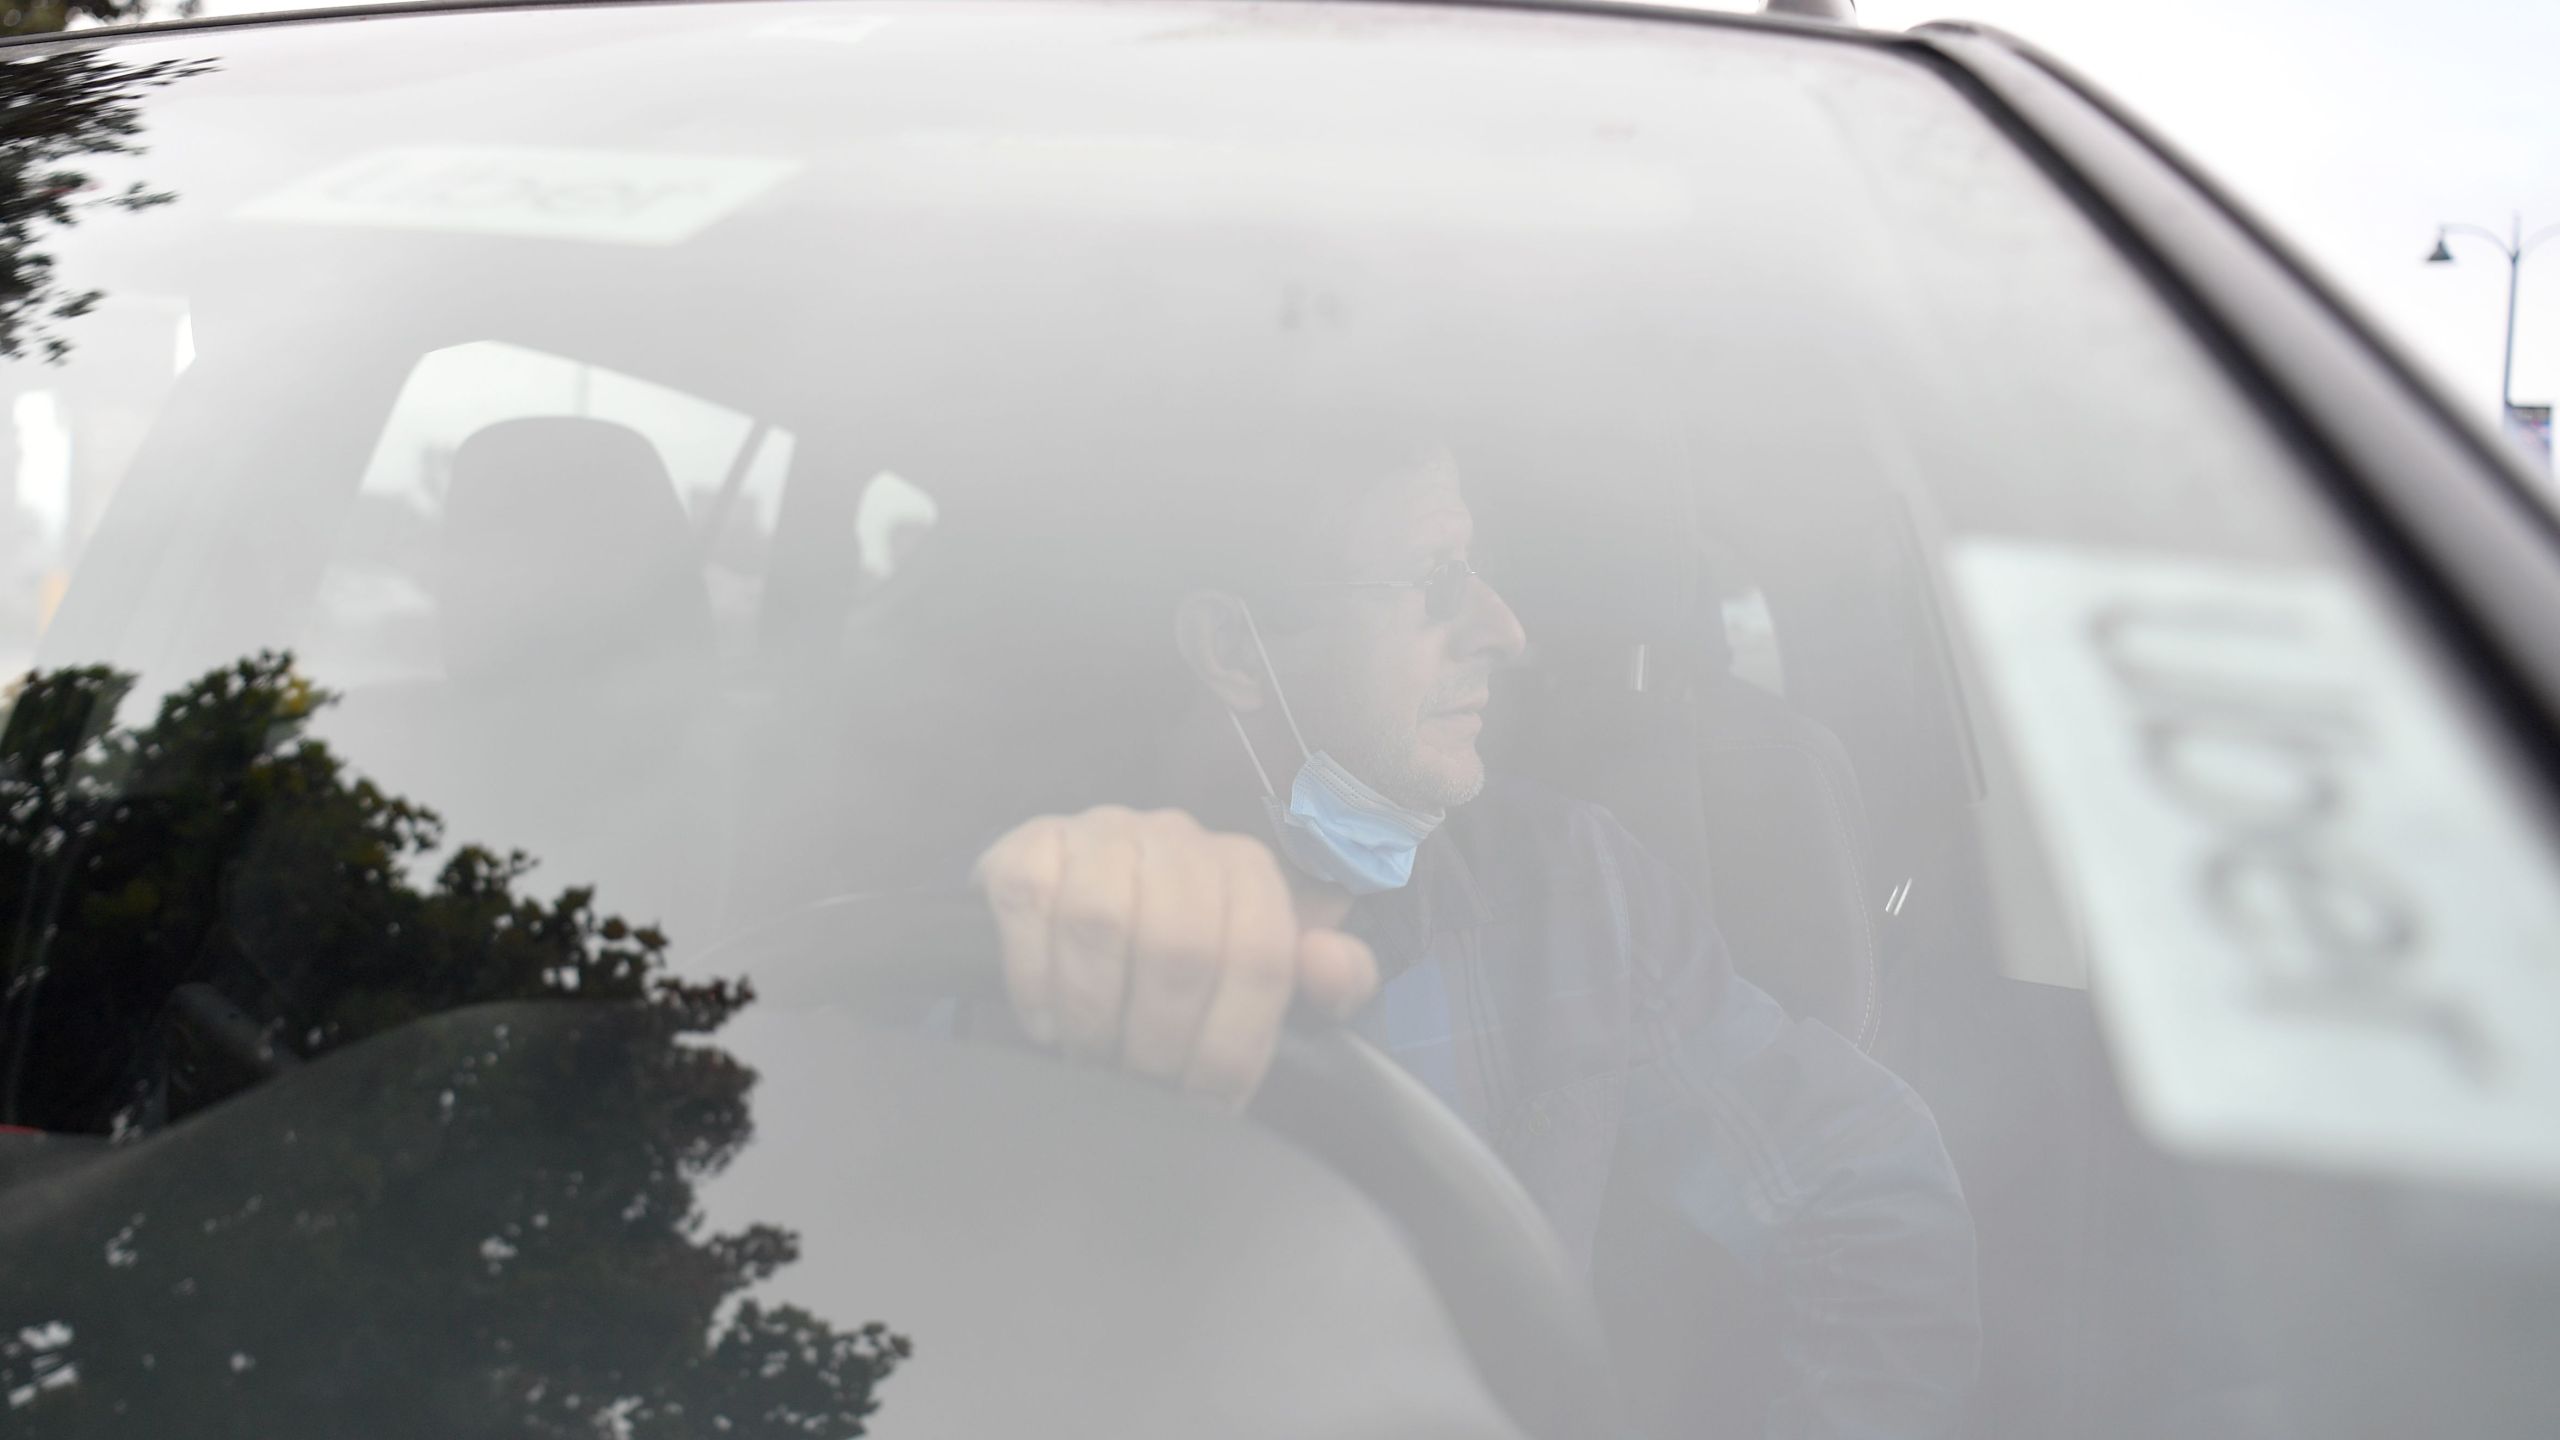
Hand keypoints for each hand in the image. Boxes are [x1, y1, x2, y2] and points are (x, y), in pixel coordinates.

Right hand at [974, 806, 1379, 1105]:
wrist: (1080, 906)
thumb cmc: (1184, 954)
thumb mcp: (1265, 973)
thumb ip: (1329, 977)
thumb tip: (1331, 965)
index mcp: (1245, 868)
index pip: (1259, 957)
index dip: (1234, 1045)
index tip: (1207, 1102)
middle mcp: (1176, 837)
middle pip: (1181, 946)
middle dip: (1161, 1041)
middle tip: (1145, 1087)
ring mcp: (1099, 835)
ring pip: (1102, 922)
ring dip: (1096, 1014)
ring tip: (1094, 1058)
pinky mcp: (1027, 845)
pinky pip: (1029, 904)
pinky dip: (1037, 977)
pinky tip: (1047, 1022)